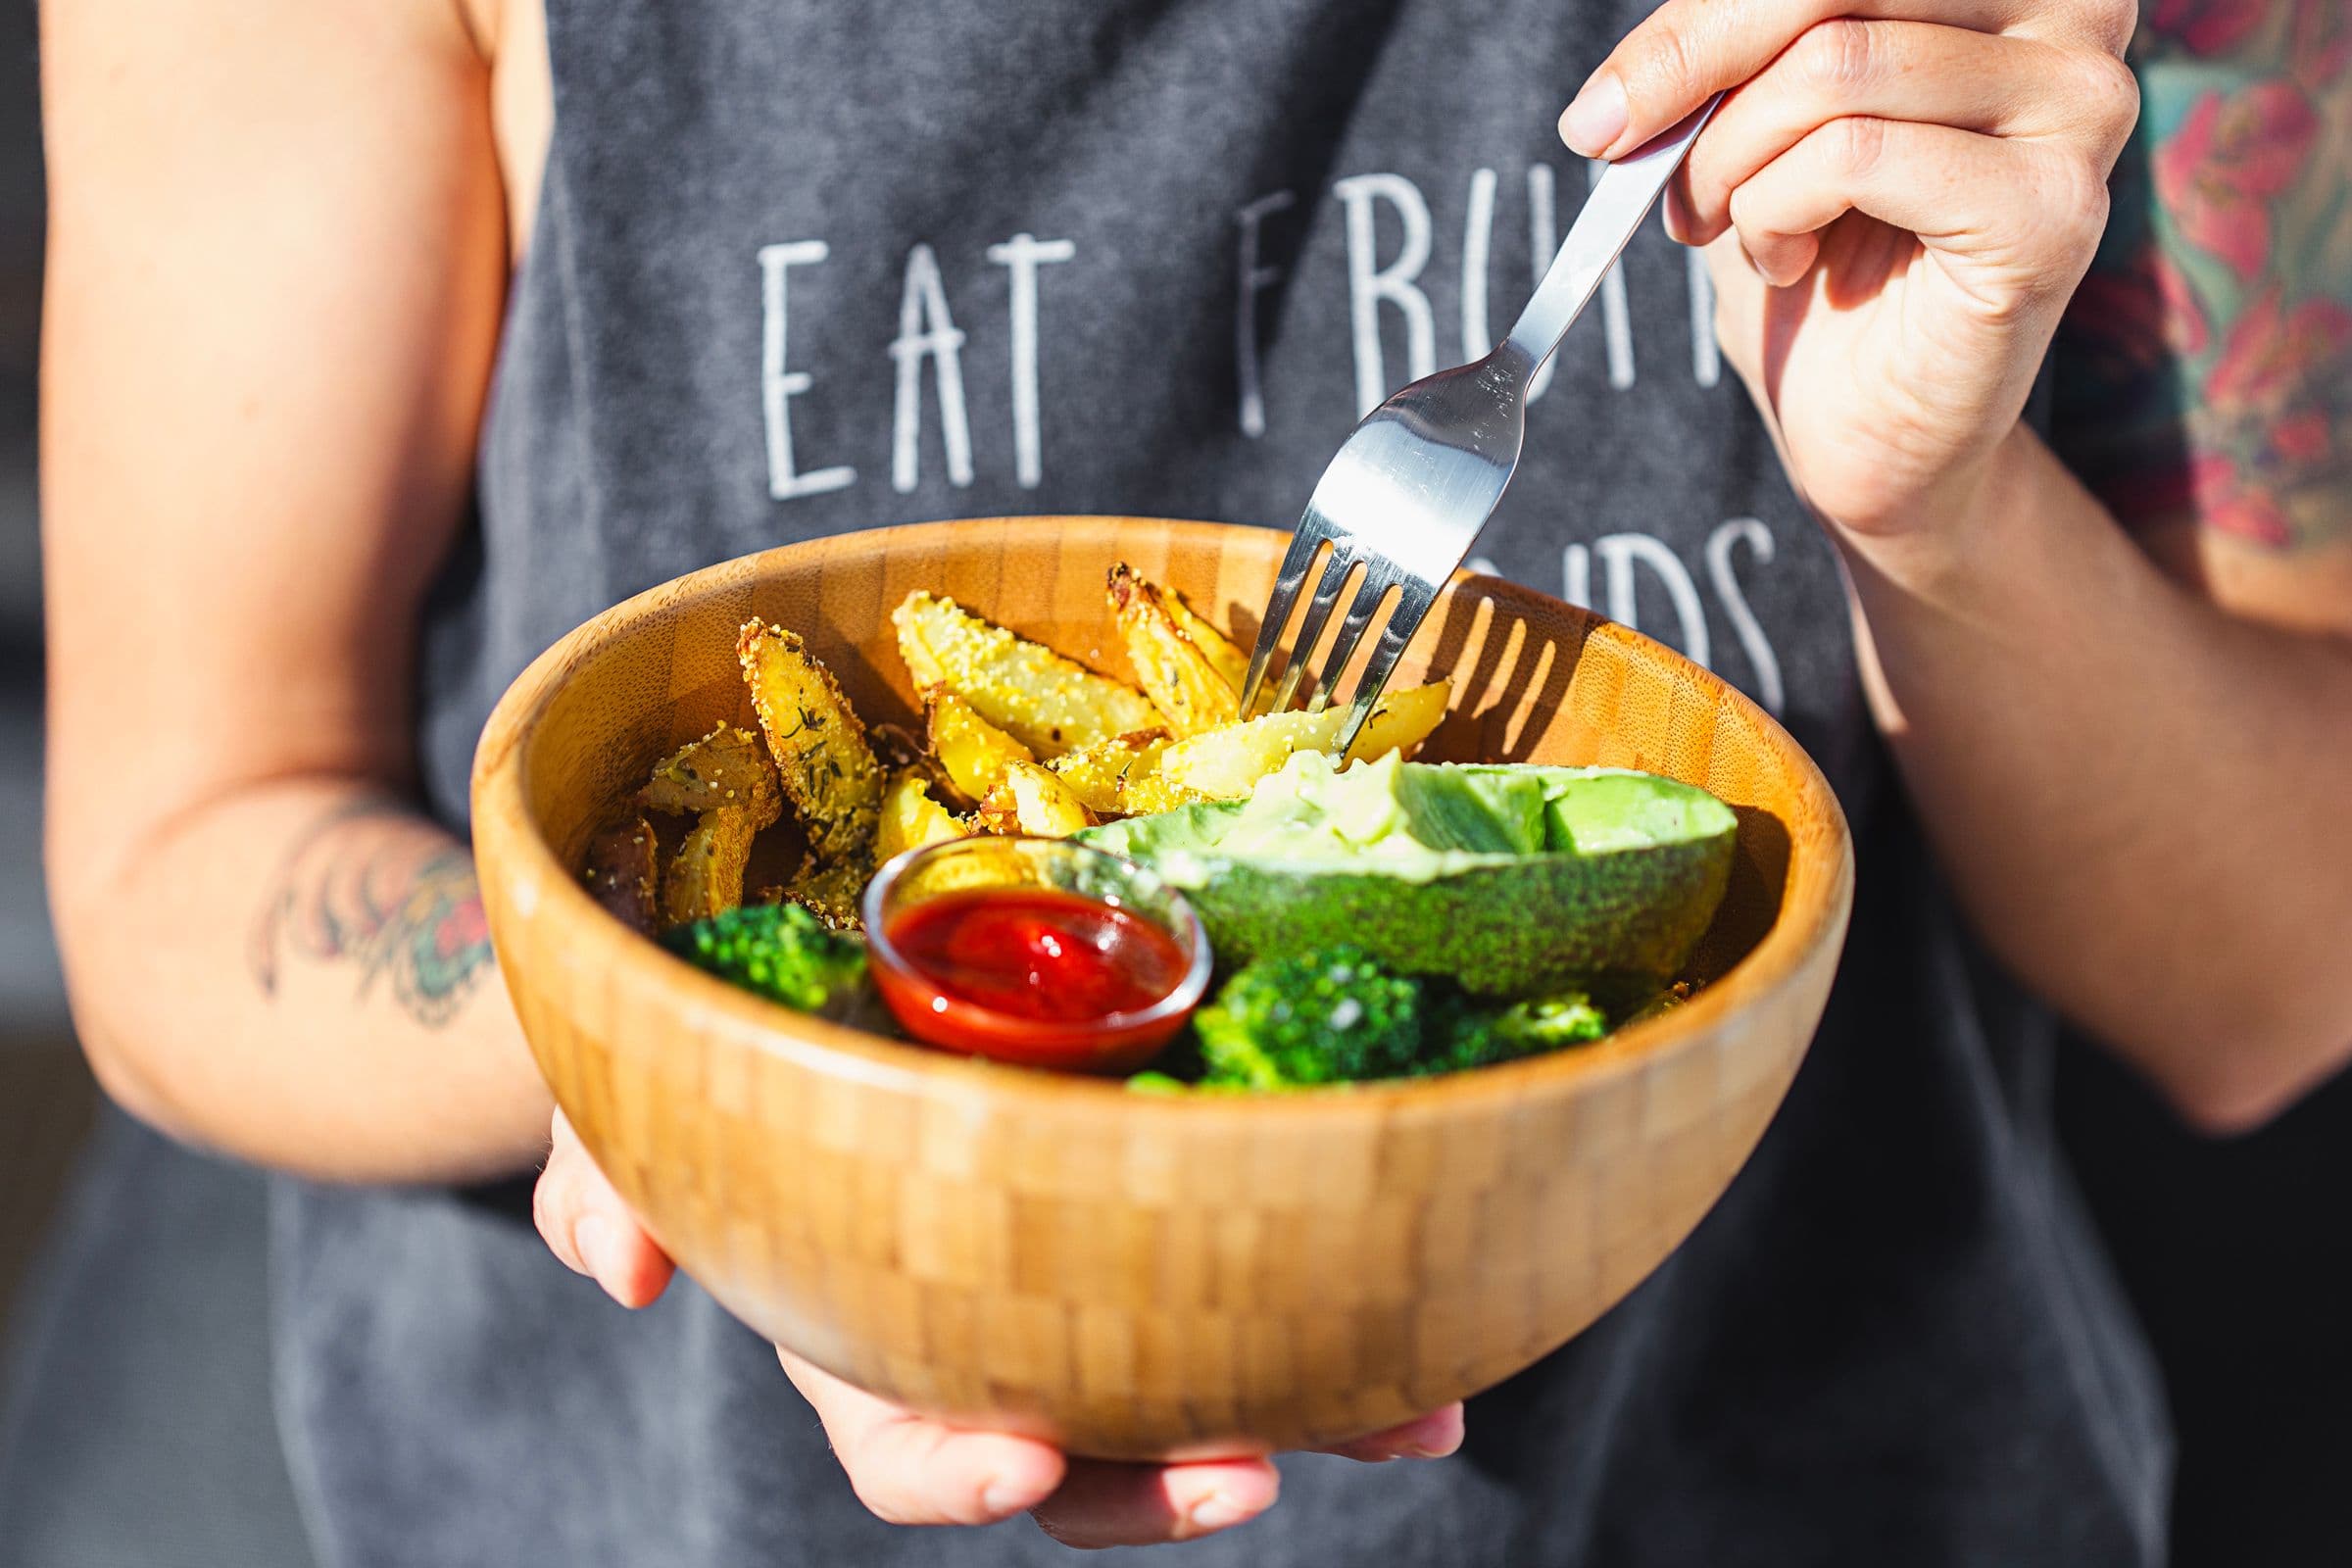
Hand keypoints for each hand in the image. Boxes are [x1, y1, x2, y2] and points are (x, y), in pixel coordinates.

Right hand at [534, 1108, 1462, 1544]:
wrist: (784, 955)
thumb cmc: (704, 1026)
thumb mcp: (627, 1073)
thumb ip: (607, 1155)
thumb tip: (626, 1265)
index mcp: (859, 1312)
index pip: (899, 1432)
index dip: (955, 1471)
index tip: (1021, 1459)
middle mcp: (983, 1312)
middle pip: (1082, 1446)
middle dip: (1166, 1483)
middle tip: (1251, 1471)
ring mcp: (1082, 1256)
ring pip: (1195, 1371)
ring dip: (1308, 1406)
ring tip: (1419, 1413)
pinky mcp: (1166, 1178)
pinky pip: (1256, 1249)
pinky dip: (1343, 1279)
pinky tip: (1441, 1284)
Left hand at [1561, 0, 2139, 542]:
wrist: (1871, 431)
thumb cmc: (1821, 265)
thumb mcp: (1757, 121)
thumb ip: (1729, 48)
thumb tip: (1629, 68)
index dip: (1703, 18)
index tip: (1605, 105)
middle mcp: (2077, 12)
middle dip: (1695, 68)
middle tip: (1620, 148)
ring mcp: (2079, 107)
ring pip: (1833, 68)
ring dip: (1730, 161)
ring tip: (1722, 223)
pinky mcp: (2051, 207)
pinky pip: (1853, 157)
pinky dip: (1776, 212)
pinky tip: (1786, 262)